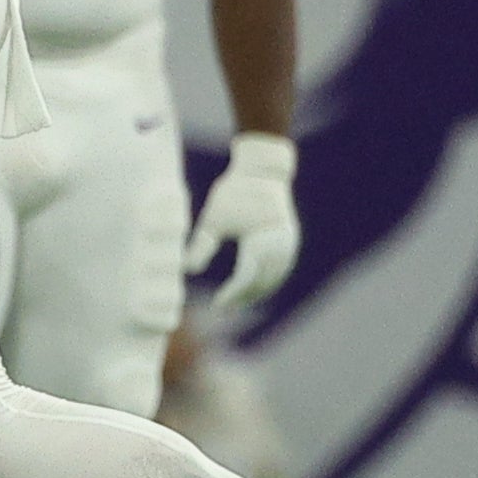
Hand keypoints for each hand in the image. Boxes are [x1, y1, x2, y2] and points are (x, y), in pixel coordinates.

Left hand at [187, 132, 301, 308]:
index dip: (232, 294)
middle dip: (243, 297)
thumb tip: (187, 271)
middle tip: (223, 307)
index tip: (217, 304)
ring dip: (255, 292)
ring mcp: (288, 245)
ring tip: (235, 301)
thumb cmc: (235, 191)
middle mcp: (279, 246)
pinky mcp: (290, 242)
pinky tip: (250, 286)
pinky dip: (266, 280)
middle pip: (261, 282)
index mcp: (261, 240)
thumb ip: (201, 245)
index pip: (246, 278)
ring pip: (273, 278)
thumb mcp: (213, 218)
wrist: (262, 170)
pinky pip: (279, 269)